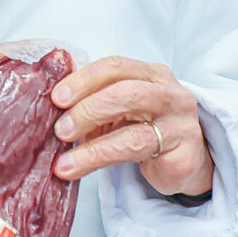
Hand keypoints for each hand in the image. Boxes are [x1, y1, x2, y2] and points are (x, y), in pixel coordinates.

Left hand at [52, 56, 212, 196]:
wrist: (187, 160)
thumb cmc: (147, 129)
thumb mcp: (121, 110)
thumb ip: (95, 103)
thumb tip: (50, 110)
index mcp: (152, 74)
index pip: (115, 66)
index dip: (83, 80)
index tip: (56, 97)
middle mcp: (170, 94)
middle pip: (126, 93)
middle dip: (87, 110)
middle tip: (60, 129)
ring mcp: (180, 124)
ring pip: (132, 133)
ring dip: (93, 147)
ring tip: (65, 161)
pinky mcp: (182, 155)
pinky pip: (140, 159)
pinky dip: (104, 163)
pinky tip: (82, 170)